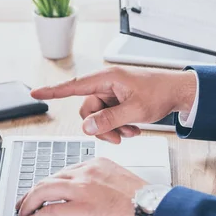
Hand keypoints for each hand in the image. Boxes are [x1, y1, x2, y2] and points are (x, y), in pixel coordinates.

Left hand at [16, 158, 147, 215]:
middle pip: (50, 178)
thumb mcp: (121, 182)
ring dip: (28, 203)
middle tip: (25, 202)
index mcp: (98, 164)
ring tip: (23, 213)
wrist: (153, 211)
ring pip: (43, 190)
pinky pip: (48, 211)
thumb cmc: (144, 202)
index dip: (51, 183)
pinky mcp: (78, 208)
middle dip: (33, 191)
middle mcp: (87, 172)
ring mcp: (81, 188)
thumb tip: (91, 198)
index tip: (45, 191)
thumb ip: (102, 184)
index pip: (66, 171)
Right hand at [31, 67, 196, 143]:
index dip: (53, 91)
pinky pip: (109, 117)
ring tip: (131, 131)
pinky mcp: (118, 100)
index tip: (36, 93)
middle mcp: (106, 84)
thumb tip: (87, 127)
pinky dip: (119, 125)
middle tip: (119, 137)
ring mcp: (112, 93)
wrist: (179, 92)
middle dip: (101, 126)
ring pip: (99, 117)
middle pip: (87, 110)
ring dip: (113, 128)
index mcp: (107, 78)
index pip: (73, 86)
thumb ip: (109, 120)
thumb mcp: (135, 111)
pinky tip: (133, 128)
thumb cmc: (160, 93)